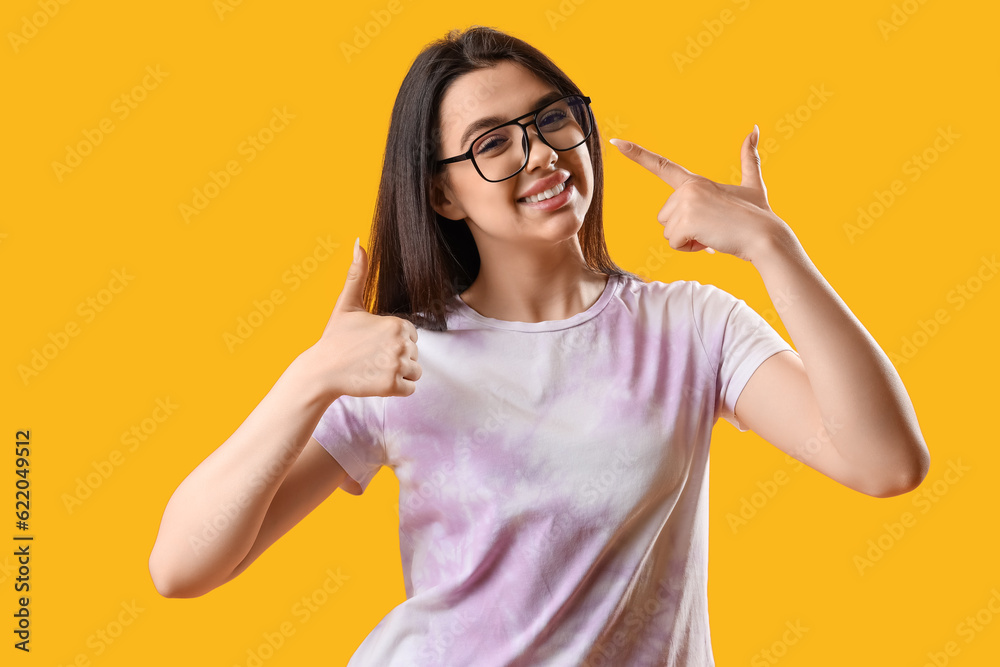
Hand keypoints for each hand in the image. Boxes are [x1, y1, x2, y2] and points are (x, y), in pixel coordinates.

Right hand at [312, 239, 421, 397]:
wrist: (321, 371)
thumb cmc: (335, 338)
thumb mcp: (347, 304)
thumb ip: (357, 274)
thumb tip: (358, 242)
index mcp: (397, 323)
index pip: (411, 335)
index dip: (394, 341)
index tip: (373, 344)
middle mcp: (401, 342)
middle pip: (414, 354)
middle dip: (396, 358)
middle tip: (370, 358)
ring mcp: (397, 364)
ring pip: (415, 372)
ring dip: (398, 374)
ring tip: (374, 369)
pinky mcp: (392, 385)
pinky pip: (410, 389)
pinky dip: (396, 389)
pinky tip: (376, 381)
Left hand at [610, 126, 790, 262]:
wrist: (766, 236)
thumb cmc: (758, 214)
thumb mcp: (752, 184)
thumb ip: (749, 158)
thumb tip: (755, 129)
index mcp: (695, 181)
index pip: (661, 165)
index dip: (637, 154)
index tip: (616, 143)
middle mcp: (687, 188)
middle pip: (665, 218)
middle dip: (685, 230)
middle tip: (712, 227)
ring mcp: (685, 203)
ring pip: (668, 232)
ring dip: (688, 240)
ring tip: (713, 233)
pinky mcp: (685, 221)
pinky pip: (674, 243)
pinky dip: (691, 248)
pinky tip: (710, 241)